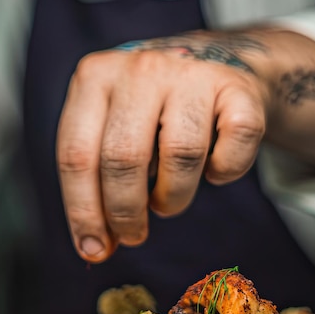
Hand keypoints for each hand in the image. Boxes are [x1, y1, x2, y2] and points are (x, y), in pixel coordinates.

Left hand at [56, 29, 314, 262]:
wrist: (215, 64)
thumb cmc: (152, 110)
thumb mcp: (111, 126)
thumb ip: (96, 177)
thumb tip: (94, 247)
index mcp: (95, 77)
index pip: (76, 154)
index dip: (83, 211)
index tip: (93, 249)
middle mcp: (141, 68)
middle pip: (123, 158)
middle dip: (125, 212)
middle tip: (133, 235)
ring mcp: (191, 74)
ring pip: (180, 155)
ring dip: (173, 197)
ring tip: (169, 199)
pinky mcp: (238, 89)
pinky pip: (230, 152)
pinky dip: (222, 174)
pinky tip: (212, 170)